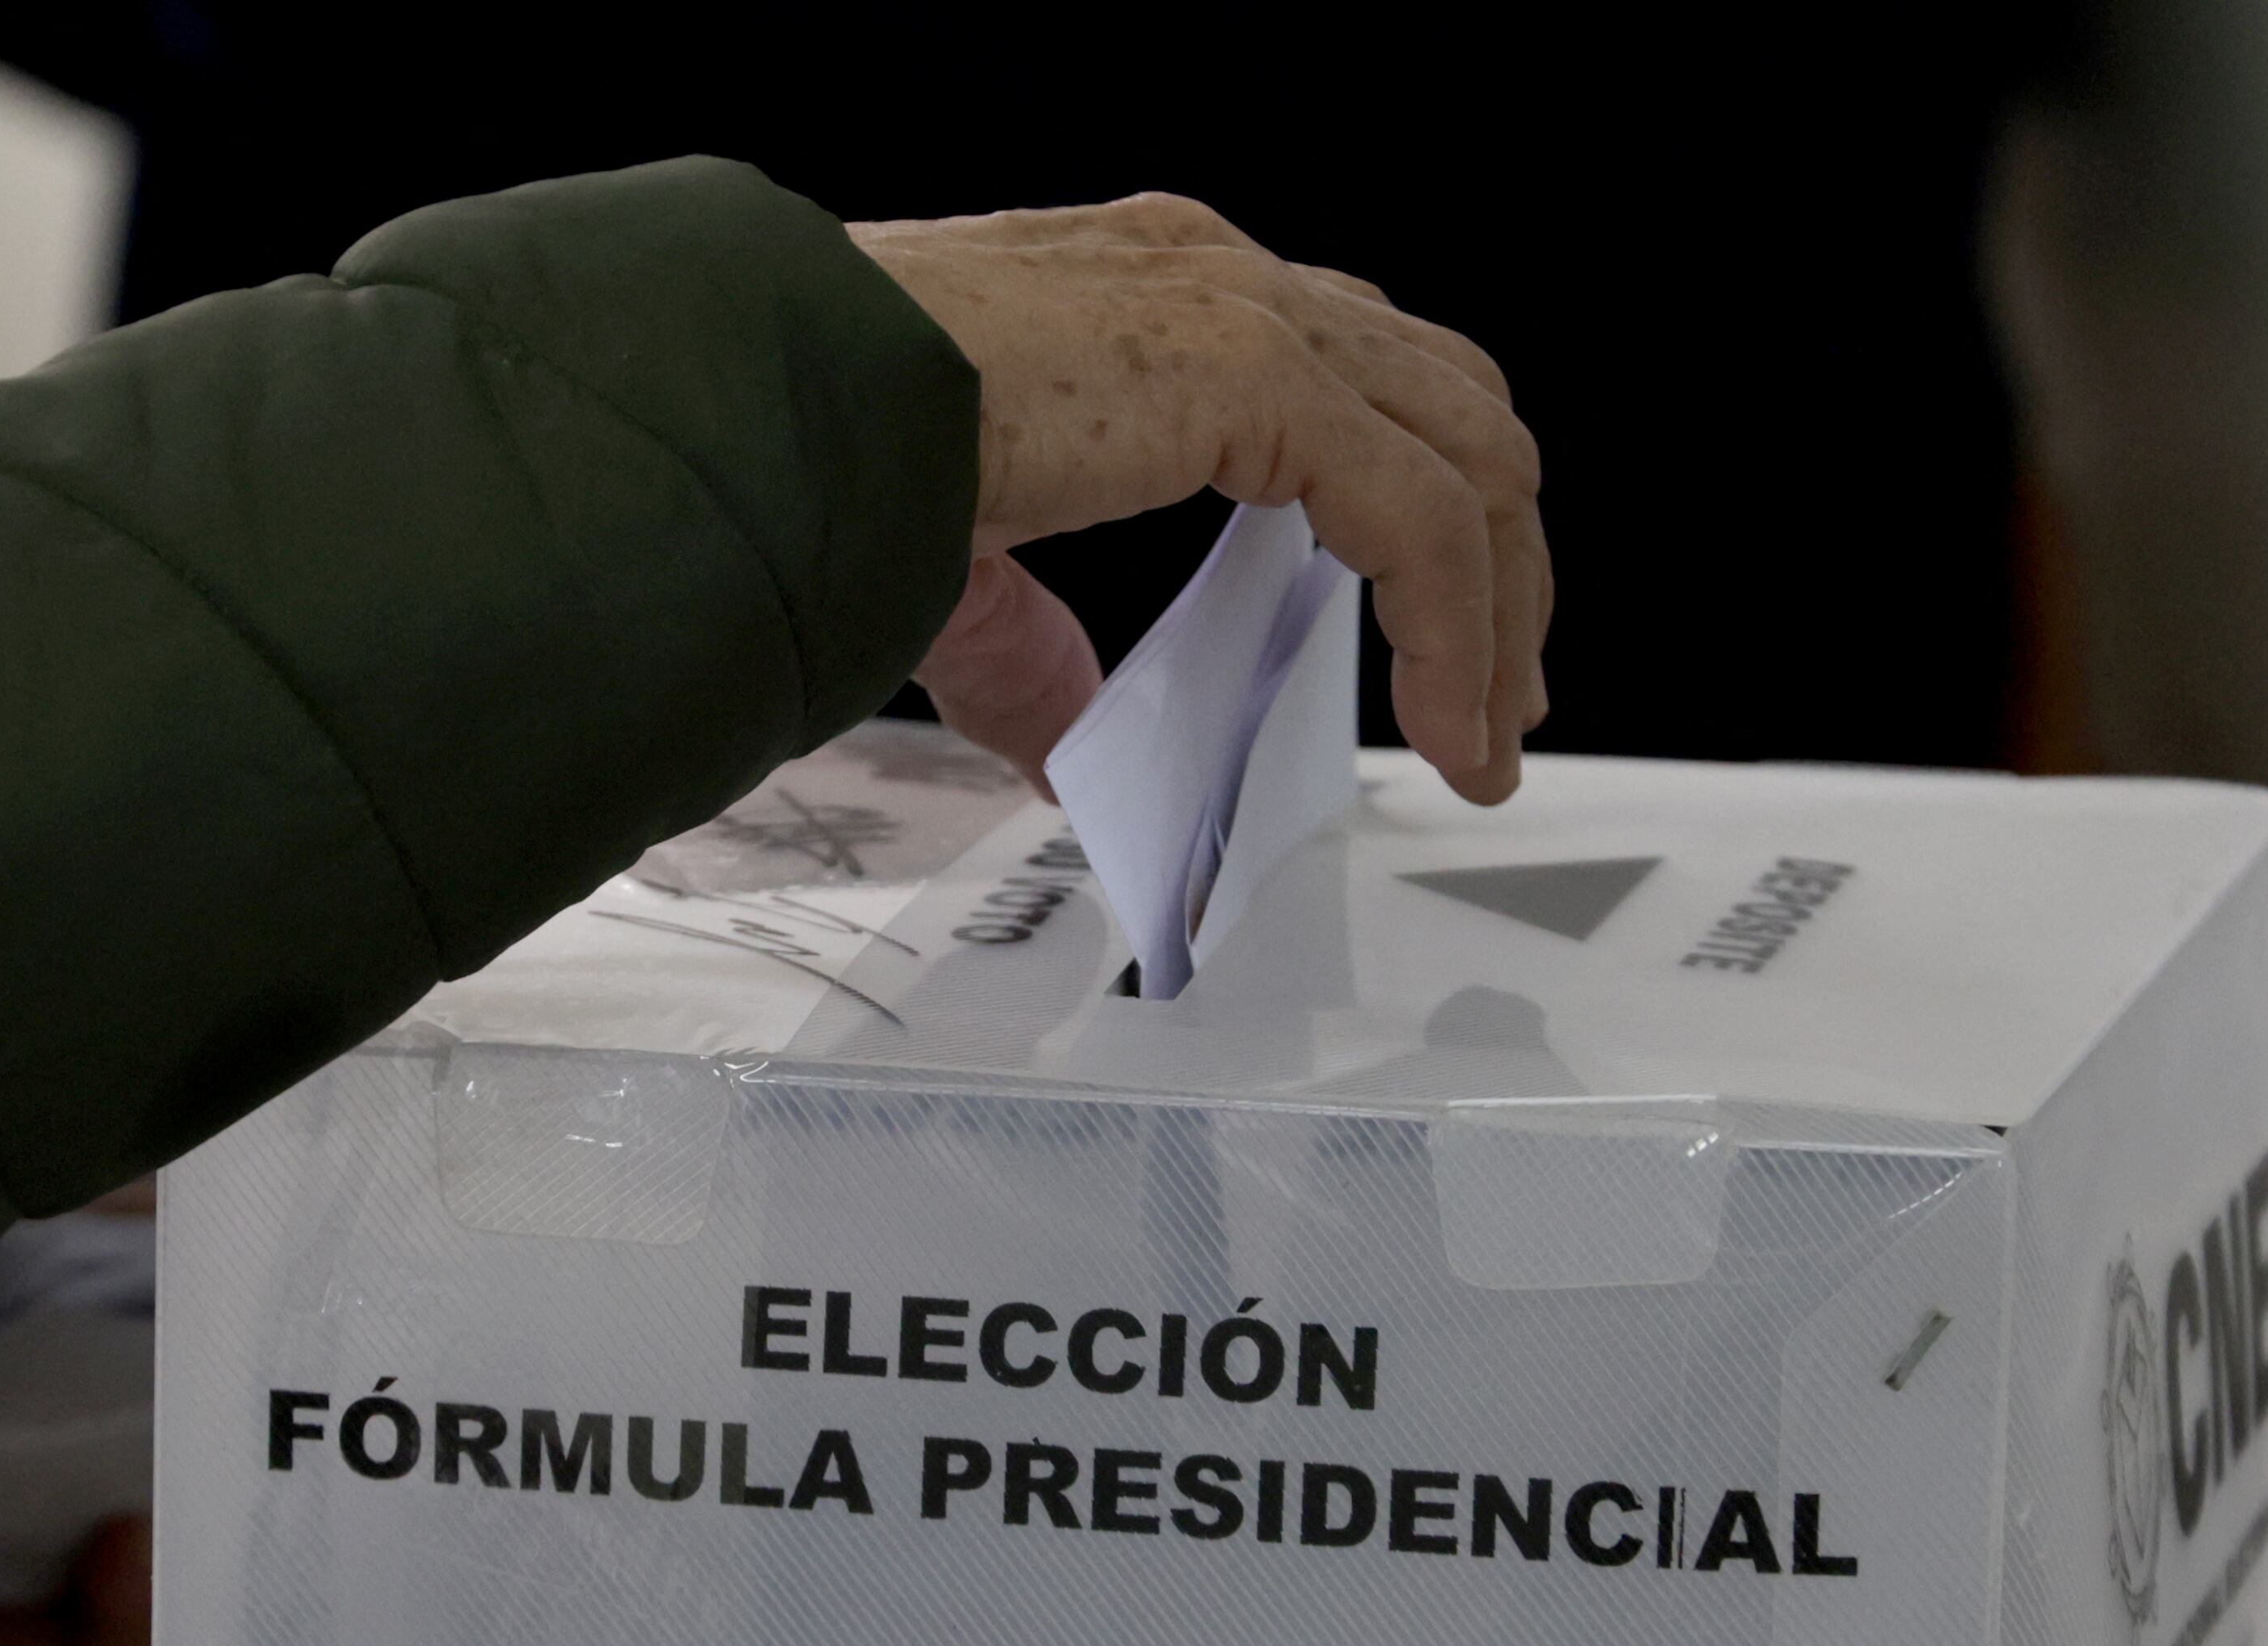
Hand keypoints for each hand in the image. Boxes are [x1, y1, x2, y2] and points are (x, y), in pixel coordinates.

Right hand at [850, 194, 1549, 804]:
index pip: (1362, 385)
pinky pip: (1425, 515)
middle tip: (1494, 699)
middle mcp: (1221, 278)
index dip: (1428, 521)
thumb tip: (1066, 745)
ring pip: (1471, 453)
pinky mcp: (1259, 371)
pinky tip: (1449, 729)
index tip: (1440, 651)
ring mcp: (1249, 309)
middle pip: (1449, 407)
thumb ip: (1039, 653)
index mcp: (1160, 299)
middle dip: (1497, 565)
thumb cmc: (824, 447)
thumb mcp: (968, 576)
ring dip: (1500, 607)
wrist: (767, 401)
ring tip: (1488, 735)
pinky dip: (1458, 630)